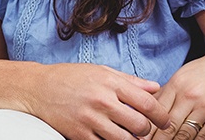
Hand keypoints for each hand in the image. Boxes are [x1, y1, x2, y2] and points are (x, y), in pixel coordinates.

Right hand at [24, 62, 169, 139]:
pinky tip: (112, 138)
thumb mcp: (102, 71)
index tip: (165, 121)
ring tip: (131, 135)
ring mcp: (91, 120)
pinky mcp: (80, 136)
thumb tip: (155, 88)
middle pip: (139, 125)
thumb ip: (130, 81)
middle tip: (145, 129)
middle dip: (147, 130)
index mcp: (110, 83)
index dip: (160, 115)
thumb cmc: (72, 77)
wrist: (39, 89)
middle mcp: (102, 101)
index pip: (145, 102)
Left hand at [149, 38, 204, 139]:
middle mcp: (188, 94)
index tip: (138, 137)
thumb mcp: (187, 74)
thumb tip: (153, 109)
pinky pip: (203, 138)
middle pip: (166, 126)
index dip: (145, 128)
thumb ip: (170, 92)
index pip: (155, 111)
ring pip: (182, 135)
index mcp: (177, 82)